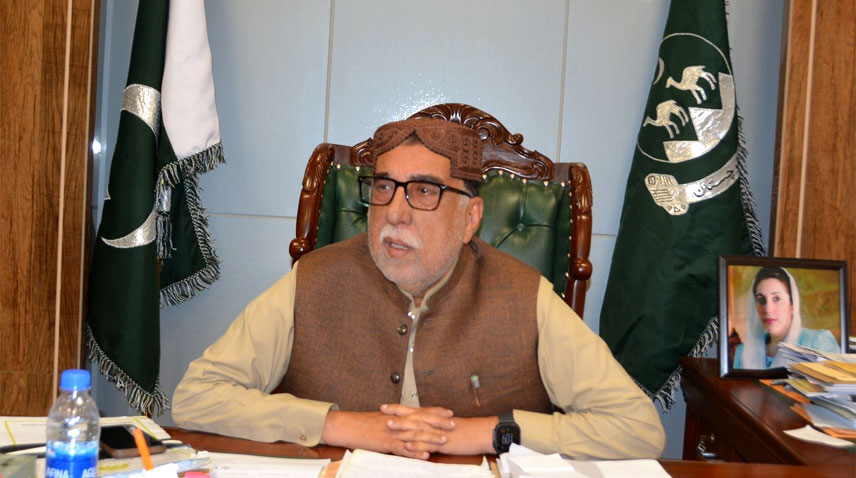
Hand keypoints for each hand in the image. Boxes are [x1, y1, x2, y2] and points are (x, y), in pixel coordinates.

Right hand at [321, 409, 450, 459]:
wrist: (348, 426)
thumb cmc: (363, 423)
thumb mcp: (382, 419)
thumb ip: (396, 421)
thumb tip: (407, 423)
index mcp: (397, 414)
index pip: (420, 410)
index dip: (436, 411)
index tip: (449, 412)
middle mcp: (397, 421)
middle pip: (422, 420)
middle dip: (439, 423)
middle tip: (453, 425)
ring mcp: (393, 432)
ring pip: (415, 434)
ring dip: (431, 437)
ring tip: (444, 440)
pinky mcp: (386, 443)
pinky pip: (403, 449)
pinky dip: (415, 453)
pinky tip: (425, 455)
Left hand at [381, 405, 496, 455]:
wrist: (481, 433)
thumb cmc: (465, 431)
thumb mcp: (446, 427)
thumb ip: (432, 427)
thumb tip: (421, 428)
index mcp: (434, 418)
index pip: (412, 410)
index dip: (398, 408)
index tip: (385, 406)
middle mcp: (434, 422)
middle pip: (412, 416)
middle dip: (396, 413)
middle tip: (382, 411)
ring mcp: (438, 432)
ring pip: (417, 428)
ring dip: (403, 427)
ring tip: (389, 426)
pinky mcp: (443, 443)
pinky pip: (428, 444)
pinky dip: (416, 445)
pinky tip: (407, 445)